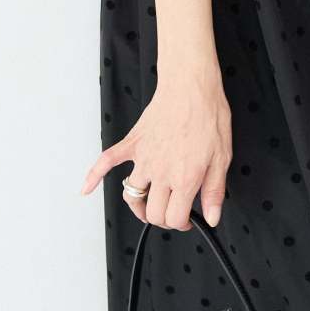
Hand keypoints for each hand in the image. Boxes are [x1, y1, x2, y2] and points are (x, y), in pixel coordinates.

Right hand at [79, 66, 231, 229]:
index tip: (187, 218)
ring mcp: (143, 159)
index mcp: (184, 178)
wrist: (191, 87)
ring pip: (131, 196)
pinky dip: (94, 176)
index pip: (174, 217)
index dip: (182, 223)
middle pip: (152, 212)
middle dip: (163, 219)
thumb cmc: (208, 116)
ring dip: (138, 208)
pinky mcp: (132, 143)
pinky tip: (86, 188)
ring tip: (148, 208)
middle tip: (173, 213)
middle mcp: (160, 172)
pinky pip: (106, 161)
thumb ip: (214, 191)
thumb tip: (212, 217)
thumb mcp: (222, 157)